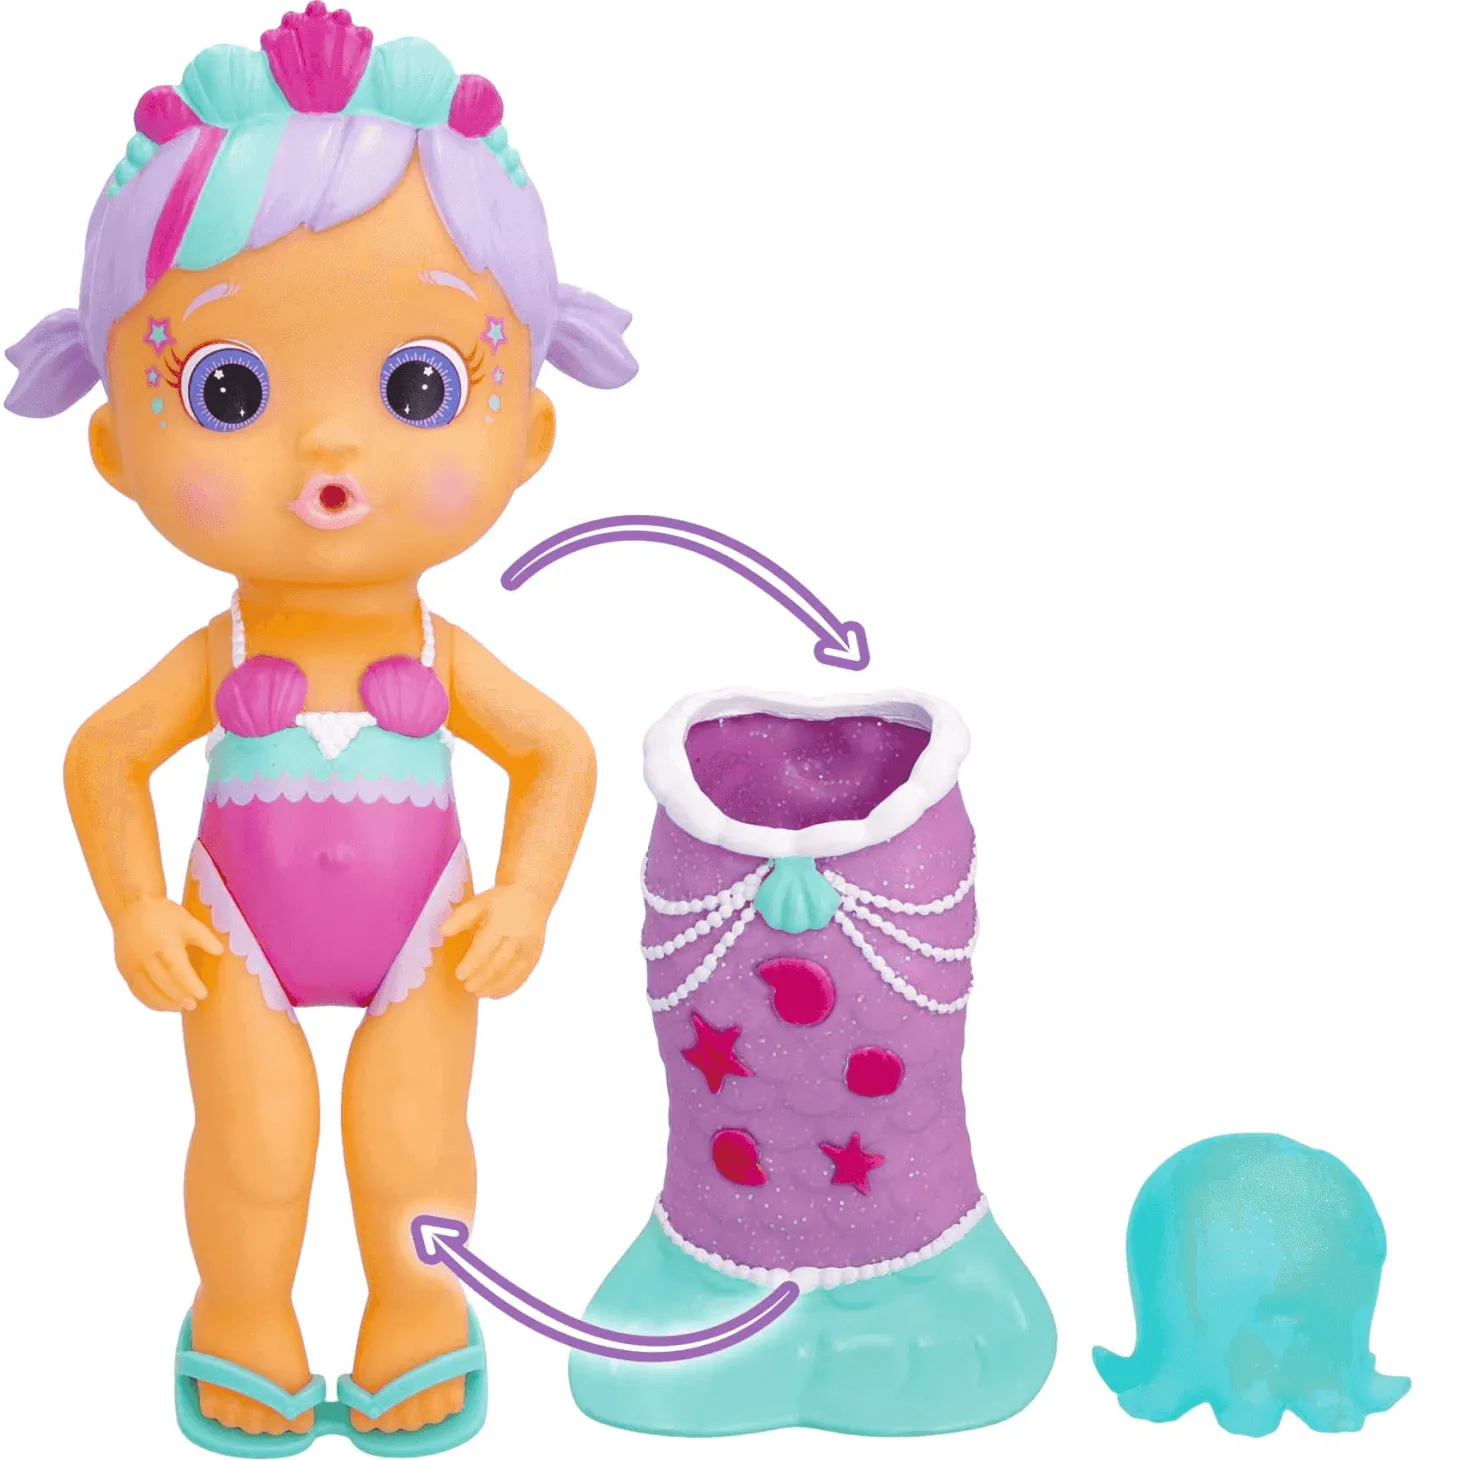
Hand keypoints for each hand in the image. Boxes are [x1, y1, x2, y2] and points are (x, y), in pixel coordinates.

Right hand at [112, 895, 220, 1011]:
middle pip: (163, 983)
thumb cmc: (164, 914)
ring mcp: (131, 964)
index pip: (178, 970)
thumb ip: (204, 937)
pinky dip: (149, 1000)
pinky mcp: (123, 968)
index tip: (203, 995)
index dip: (190, 985)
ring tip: (180, 1007)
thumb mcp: (188, 921)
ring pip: (147, 990)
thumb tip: (220, 952)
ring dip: (164, 1003)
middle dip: (179, 997)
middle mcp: (145, 956)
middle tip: (193, 1005)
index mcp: (163, 944)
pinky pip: (136, 990)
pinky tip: (163, 1004)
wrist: (132, 907)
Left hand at [441, 883, 550, 998]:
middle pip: (498, 965)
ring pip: (510, 974)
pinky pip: (521, 977)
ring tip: (477, 993)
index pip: (485, 949)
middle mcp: (518, 938)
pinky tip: (494, 994)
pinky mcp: (534, 957)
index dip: (471, 964)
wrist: (532, 898)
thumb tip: (442, 931)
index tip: (459, 974)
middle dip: (481, 979)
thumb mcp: (479, 903)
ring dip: (493, 987)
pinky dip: (507, 988)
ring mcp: (529, 949)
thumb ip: (460, 918)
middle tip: (466, 987)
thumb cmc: (500, 902)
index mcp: (502, 924)